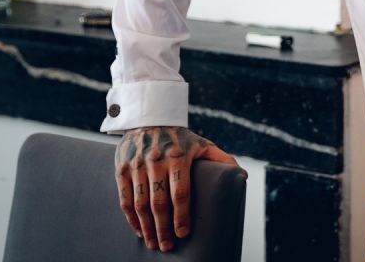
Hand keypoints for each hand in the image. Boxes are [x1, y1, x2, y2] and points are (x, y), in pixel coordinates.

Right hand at [114, 126, 244, 251]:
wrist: (149, 117)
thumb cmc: (180, 137)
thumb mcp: (202, 144)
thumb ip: (221, 159)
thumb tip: (242, 176)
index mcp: (178, 157)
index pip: (180, 193)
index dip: (182, 216)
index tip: (183, 233)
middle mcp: (156, 161)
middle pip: (158, 203)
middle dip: (163, 228)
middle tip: (167, 246)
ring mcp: (137, 165)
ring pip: (140, 204)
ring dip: (146, 227)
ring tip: (154, 243)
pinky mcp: (122, 168)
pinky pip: (125, 198)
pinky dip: (131, 218)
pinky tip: (140, 230)